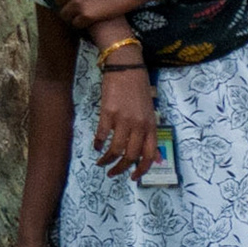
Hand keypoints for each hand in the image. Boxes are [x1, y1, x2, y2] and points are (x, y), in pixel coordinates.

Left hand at [49, 0, 148, 28]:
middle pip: (59, 3)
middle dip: (69, 4)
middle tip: (84, 4)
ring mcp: (78, 2)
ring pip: (66, 15)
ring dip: (75, 15)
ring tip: (88, 12)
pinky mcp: (87, 15)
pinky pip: (76, 24)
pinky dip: (83, 23)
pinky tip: (93, 18)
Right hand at [94, 64, 158, 179]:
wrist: (126, 68)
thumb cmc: (139, 89)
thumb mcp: (150, 112)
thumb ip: (149, 132)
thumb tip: (151, 154)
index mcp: (151, 125)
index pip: (149, 155)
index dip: (141, 170)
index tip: (133, 178)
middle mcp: (139, 125)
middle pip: (130, 156)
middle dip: (120, 169)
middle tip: (112, 173)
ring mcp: (123, 120)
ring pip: (115, 150)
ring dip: (107, 160)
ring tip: (101, 163)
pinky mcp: (108, 114)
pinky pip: (102, 135)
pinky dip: (98, 144)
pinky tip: (96, 146)